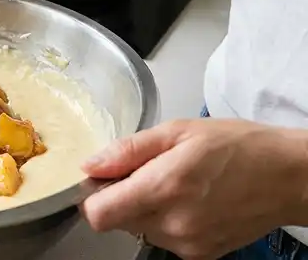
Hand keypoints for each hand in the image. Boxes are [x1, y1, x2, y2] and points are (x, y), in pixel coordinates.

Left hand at [80, 119, 307, 259]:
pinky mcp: (200, 255)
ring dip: (144, 208)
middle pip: (116, 221)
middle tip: (147, 172)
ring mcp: (187, 244)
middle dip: (121, 197)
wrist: (289, 177)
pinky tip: (190, 200)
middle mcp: (172, 224)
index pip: (98, 214)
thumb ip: (128, 150)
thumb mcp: (178, 131)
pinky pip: (164, 238)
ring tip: (175, 183)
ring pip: (139, 229)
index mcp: (163, 189)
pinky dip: (166, 220)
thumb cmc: (237, 146)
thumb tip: (90, 165)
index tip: (104, 178)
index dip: (92, 196)